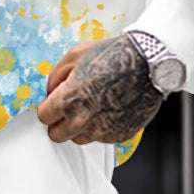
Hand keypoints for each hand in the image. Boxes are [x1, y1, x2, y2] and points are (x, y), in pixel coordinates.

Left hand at [36, 32, 163, 143]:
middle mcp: (83, 121)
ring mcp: (102, 131)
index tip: (54, 104)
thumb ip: (55, 77)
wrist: (149, 63)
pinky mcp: (119, 136)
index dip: (48, 108)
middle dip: (60, 122)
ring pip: (79, 138)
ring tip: (93, 106)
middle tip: (70, 108)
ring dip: (80, 127)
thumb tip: (50, 91)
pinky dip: (102, 127)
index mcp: (68, 100)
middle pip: (57, 135)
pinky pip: (101, 138)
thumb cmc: (114, 55)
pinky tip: (110, 108)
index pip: (43, 117)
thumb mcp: (75, 55)